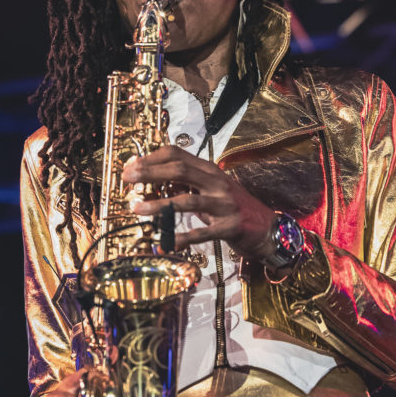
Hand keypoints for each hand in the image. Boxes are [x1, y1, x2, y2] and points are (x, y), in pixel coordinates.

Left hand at [122, 145, 275, 261]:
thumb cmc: (233, 208)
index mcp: (210, 171)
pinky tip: (165, 242)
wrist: (267, 228)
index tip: (131, 165)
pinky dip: (181, 237)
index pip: (178, 154)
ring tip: (138, 208)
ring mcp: (224, 204)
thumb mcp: (210, 190)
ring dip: (159, 204)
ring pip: (187, 200)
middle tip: (128, 178)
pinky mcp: (229, 226)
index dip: (152, 157)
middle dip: (150, 172)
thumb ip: (186, 183)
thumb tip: (152, 181)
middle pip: (179, 170)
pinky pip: (201, 232)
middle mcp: (217, 183)